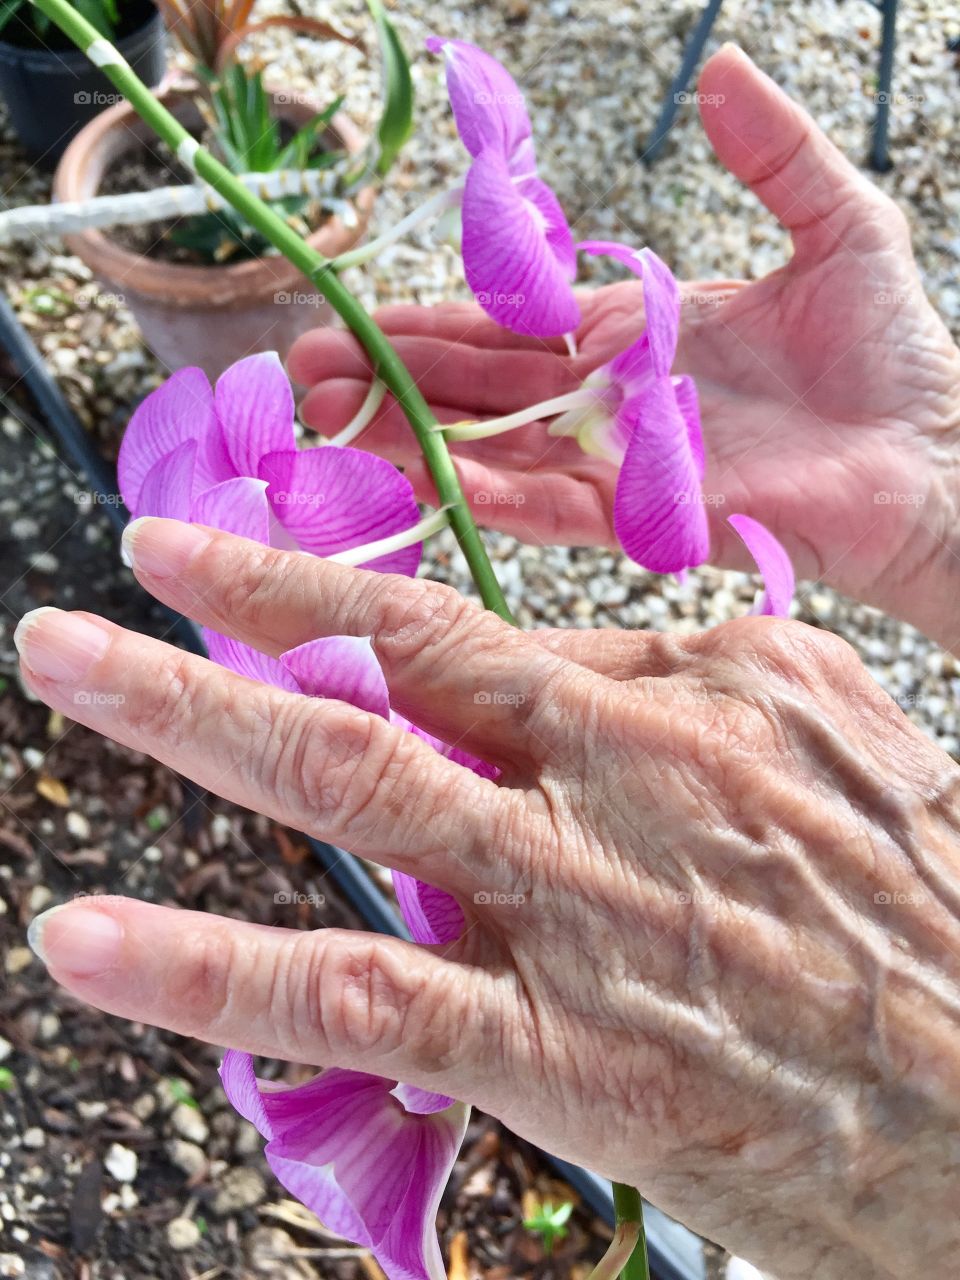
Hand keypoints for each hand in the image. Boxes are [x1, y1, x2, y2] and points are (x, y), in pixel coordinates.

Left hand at [19, 520, 959, 1279]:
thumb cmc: (920, 898)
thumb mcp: (818, 737)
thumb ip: (680, 691)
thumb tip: (568, 673)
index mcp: (668, 700)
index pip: (451, 626)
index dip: (315, 587)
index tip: (203, 557)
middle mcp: (607, 781)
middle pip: (383, 677)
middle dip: (220, 625)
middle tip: (85, 598)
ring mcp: (578, 910)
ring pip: (356, 798)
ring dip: (190, 726)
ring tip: (61, 677)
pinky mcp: (570, 1054)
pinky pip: (368, 1001)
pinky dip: (219, 970)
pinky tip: (94, 948)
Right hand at [288, 44, 959, 649]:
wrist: (933, 458)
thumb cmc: (893, 356)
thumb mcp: (836, 223)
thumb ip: (774, 152)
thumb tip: (723, 67)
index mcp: (630, 333)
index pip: (504, 325)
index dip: (423, 324)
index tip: (347, 322)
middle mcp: (607, 401)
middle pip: (476, 389)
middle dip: (386, 380)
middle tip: (301, 374)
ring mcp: (619, 462)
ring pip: (494, 447)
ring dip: (412, 436)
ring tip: (329, 423)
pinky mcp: (647, 516)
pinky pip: (553, 504)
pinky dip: (490, 491)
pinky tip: (428, 475)